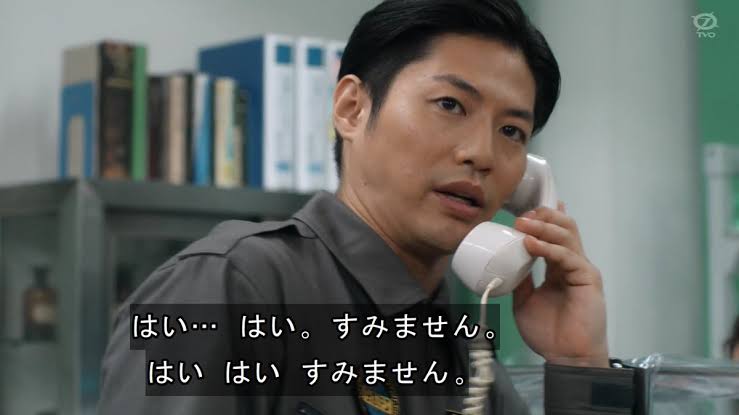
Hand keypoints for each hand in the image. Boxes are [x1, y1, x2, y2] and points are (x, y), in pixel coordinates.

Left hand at [511, 201, 608, 367]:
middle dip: (542, 217)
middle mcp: (572, 265)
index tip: (525, 210)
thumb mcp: (524, 301)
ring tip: (523, 224)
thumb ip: (520, 280)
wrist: (565, 357)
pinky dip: (548, 248)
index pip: (554, 236)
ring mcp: (581, 270)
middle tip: (521, 216)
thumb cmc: (549, 333)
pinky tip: (531, 245)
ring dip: (543, 227)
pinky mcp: (588, 279)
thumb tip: (506, 263)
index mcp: (559, 268)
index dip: (544, 220)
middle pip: (563, 228)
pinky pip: (567, 256)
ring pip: (567, 236)